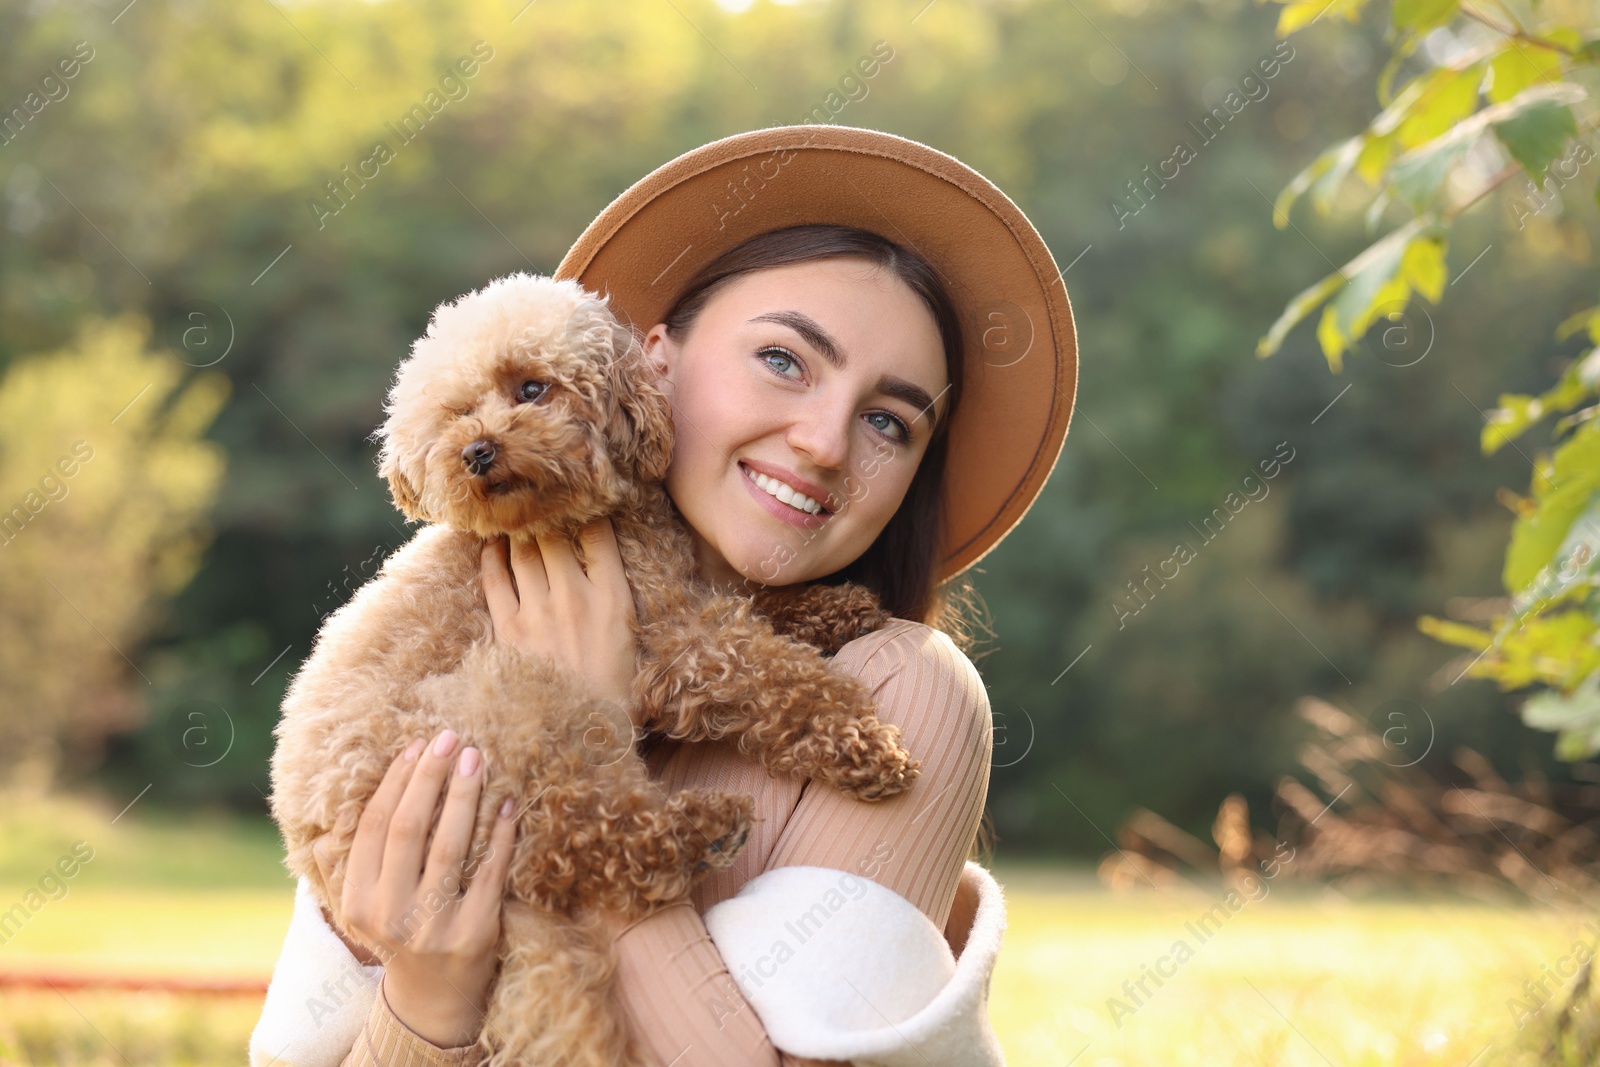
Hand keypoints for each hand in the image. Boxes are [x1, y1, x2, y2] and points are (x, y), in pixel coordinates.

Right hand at [312, 729, 515, 1048]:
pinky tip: (507, 802)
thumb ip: (351, 864)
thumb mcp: (364, 906)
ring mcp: (434, 926)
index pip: (375, 829)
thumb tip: (340, 818)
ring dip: (465, 796)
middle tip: (450, 739)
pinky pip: (489, 872)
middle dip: (430, 778)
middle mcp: (391, 914)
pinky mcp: (475, 932)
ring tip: (476, 758)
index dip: (396, 783)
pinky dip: (501, 834)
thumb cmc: (399, 933)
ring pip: (450, 846)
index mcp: (359, 902)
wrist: (434, 998)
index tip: (417, 747)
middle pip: (410, 830)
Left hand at [480, 519, 639, 719]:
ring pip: (523, 550)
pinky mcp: (510, 629)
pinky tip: (492, 544)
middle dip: (547, 512)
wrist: (580, 734)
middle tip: (539, 497)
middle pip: (555, 535)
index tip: (581, 499)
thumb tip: (601, 559)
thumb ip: (616, 595)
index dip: (588, 510)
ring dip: (518, 528)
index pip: (599, 534)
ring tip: (513, 513)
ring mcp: (539, 612)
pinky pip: (494, 579)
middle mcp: (575, 597)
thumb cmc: (613, 688)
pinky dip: (491, 556)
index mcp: (614, 598)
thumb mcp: (629, 635)